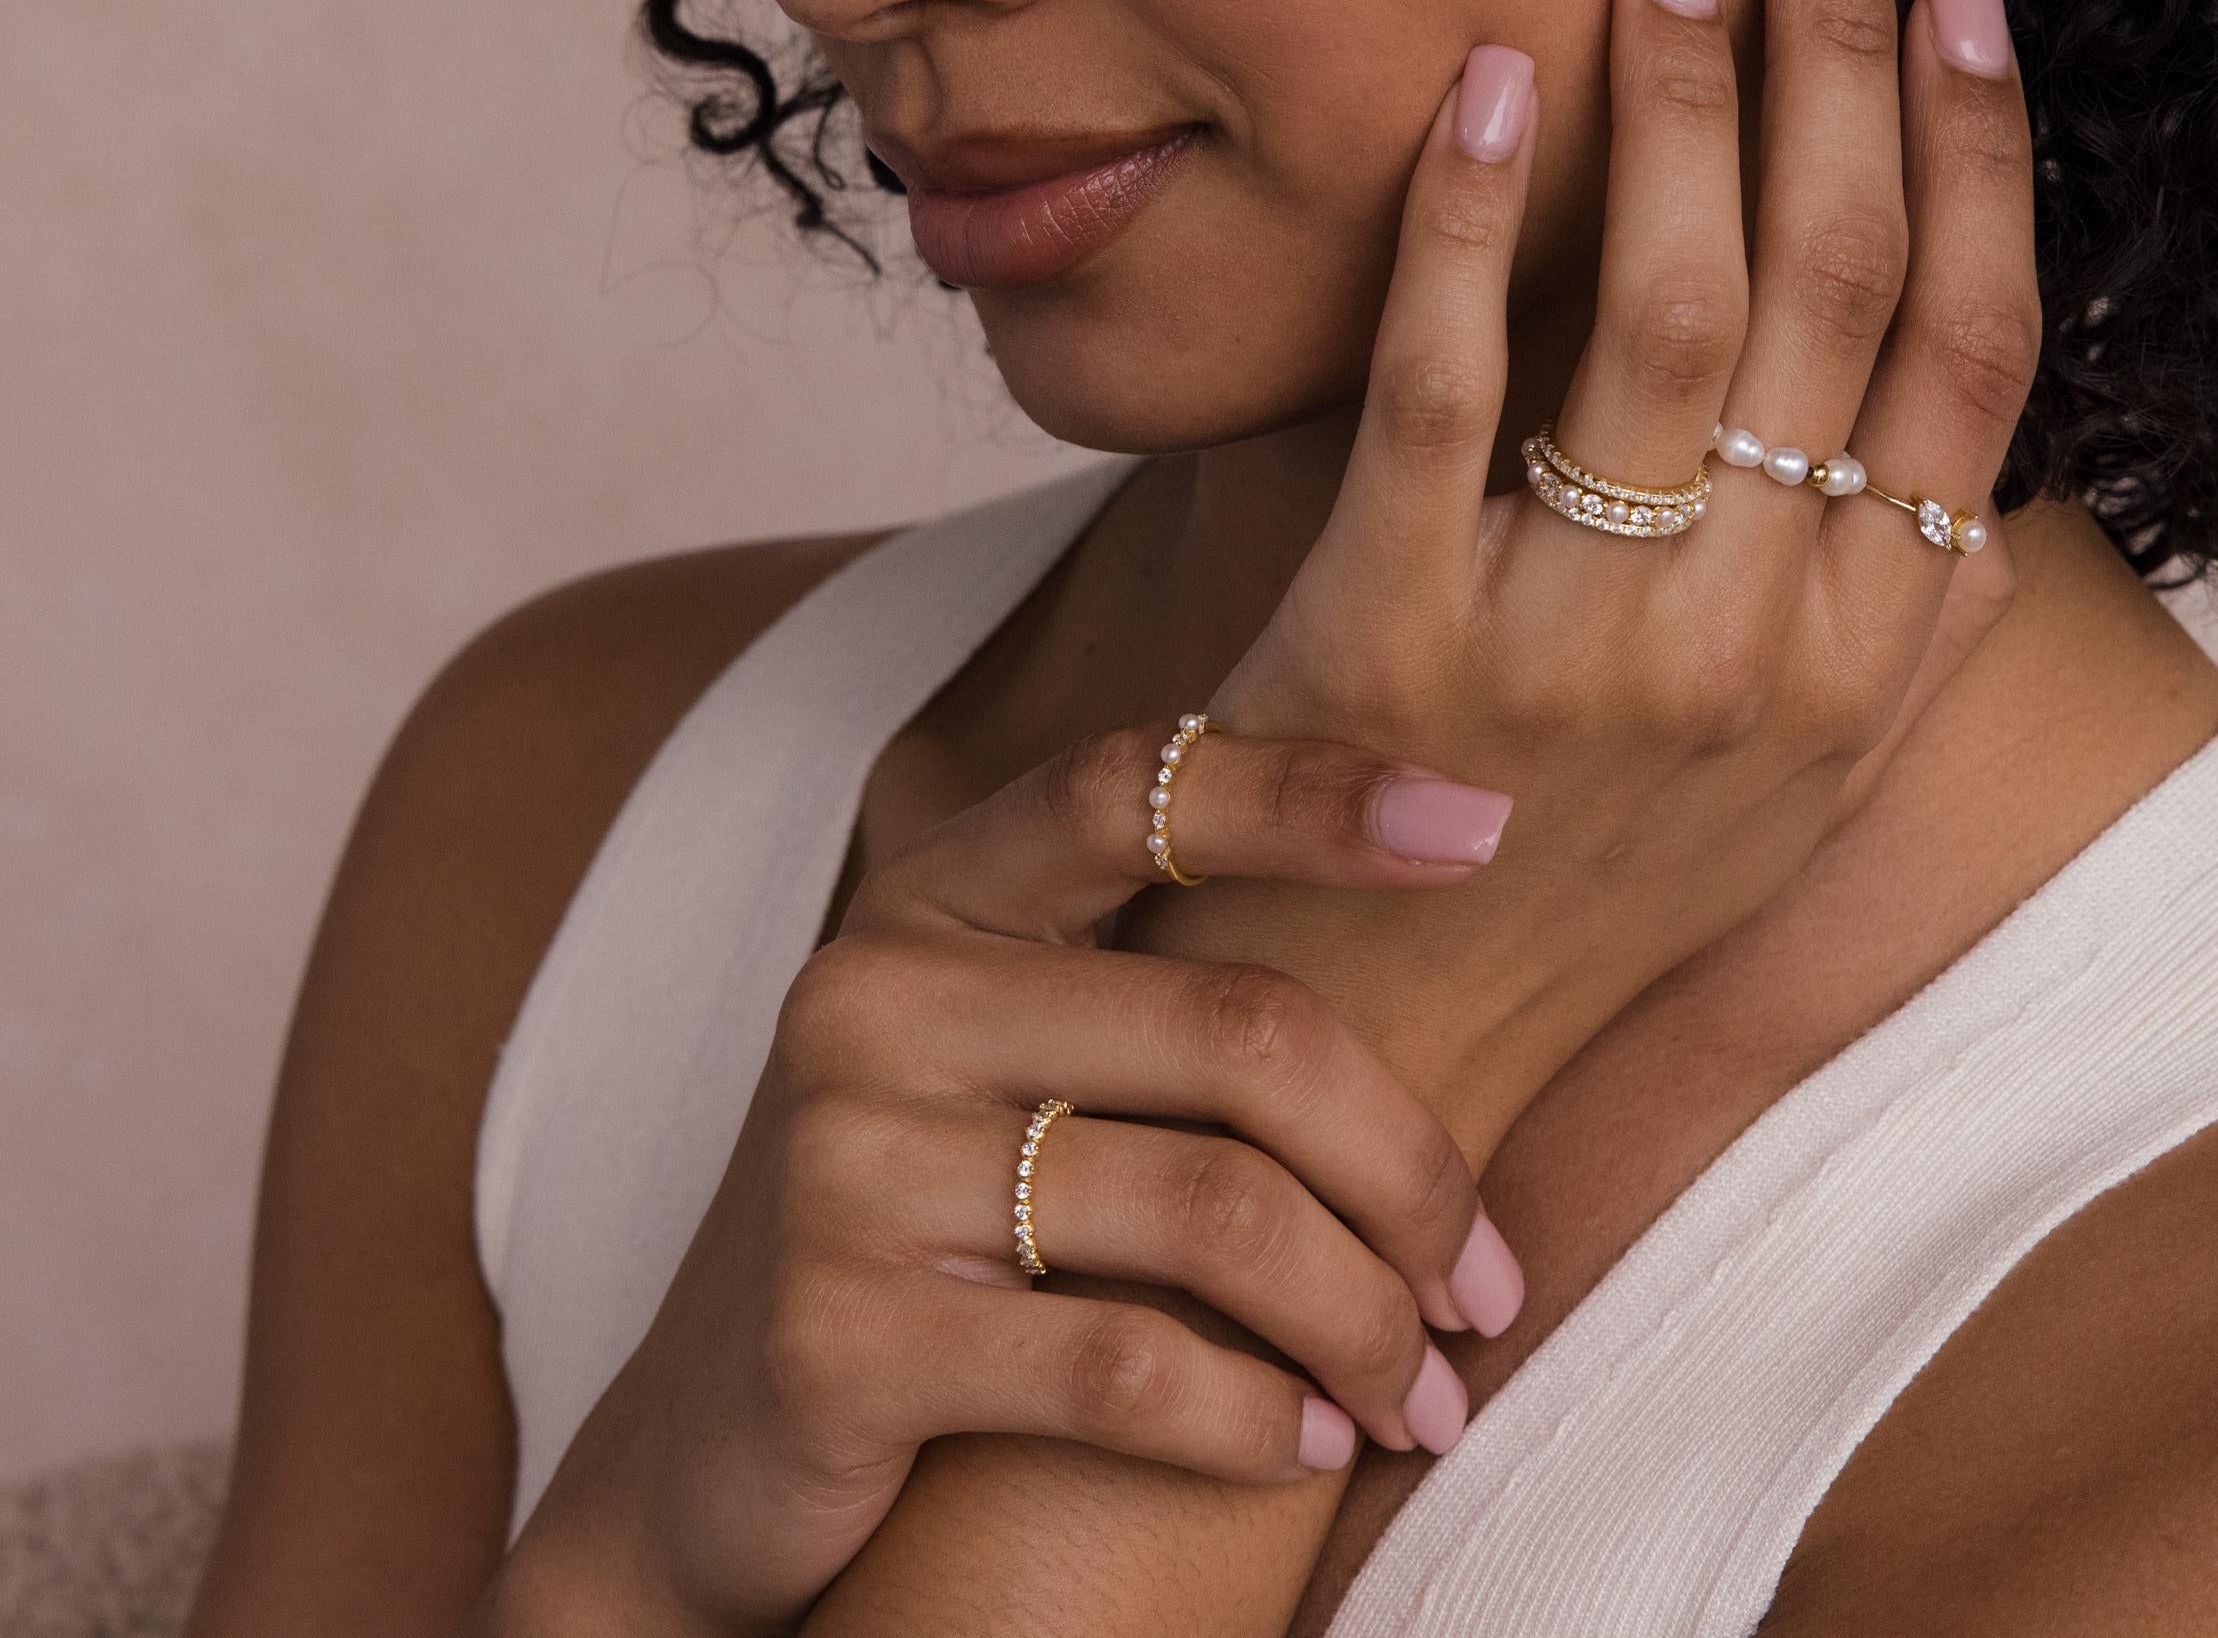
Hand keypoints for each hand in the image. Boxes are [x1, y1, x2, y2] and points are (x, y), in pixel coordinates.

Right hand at [496, 727, 1529, 1637]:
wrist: (710, 1442)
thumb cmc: (940, 1213)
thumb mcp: (1020, 1052)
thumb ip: (1164, 976)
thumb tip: (1457, 890)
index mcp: (936, 894)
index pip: (1139, 788)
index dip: (1316, 790)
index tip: (1484, 824)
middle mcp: (875, 996)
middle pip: (1240, 1033)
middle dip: (1412, 1170)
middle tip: (1492, 1284)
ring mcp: (842, 1164)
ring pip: (1214, 1214)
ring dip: (1365, 1320)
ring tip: (1429, 1391)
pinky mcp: (837, 1340)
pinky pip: (1127, 1367)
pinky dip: (1259, 1419)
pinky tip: (1314, 1444)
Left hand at [1130, 0, 2036, 1164]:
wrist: (1400, 1039)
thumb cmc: (1611, 863)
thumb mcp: (1808, 760)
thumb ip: (1901, 590)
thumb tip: (1981, 391)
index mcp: (1877, 651)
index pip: (1977, 355)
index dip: (1980, 150)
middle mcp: (1764, 646)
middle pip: (1844, 288)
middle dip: (1842, 52)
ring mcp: (1585, 647)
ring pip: (1674, 310)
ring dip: (1687, 92)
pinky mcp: (1396, 638)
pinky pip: (1448, 391)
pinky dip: (1474, 222)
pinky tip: (1494, 77)